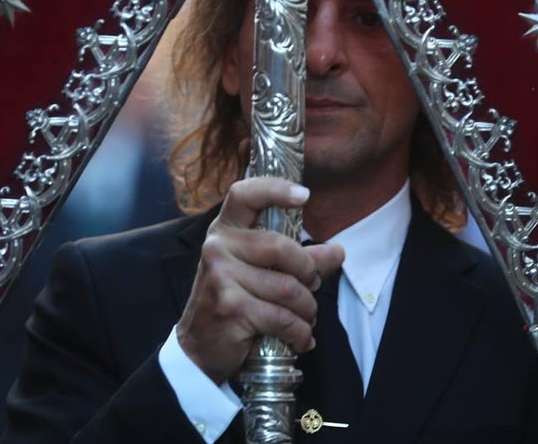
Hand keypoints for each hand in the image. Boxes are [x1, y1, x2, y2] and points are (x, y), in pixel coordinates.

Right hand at [176, 177, 344, 384]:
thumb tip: (338, 251)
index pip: (244, 194)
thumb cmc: (234, 301)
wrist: (199, 347)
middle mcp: (217, 248)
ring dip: (307, 309)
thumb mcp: (261, 272)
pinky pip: (282, 317)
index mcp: (224, 230)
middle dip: (308, 272)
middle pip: (281, 247)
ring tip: (306, 317)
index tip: (305, 196)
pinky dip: (300, 332)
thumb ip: (300, 259)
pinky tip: (302, 338)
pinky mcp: (231, 307)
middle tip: (313, 286)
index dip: (275, 189)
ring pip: (287, 288)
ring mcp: (221, 277)